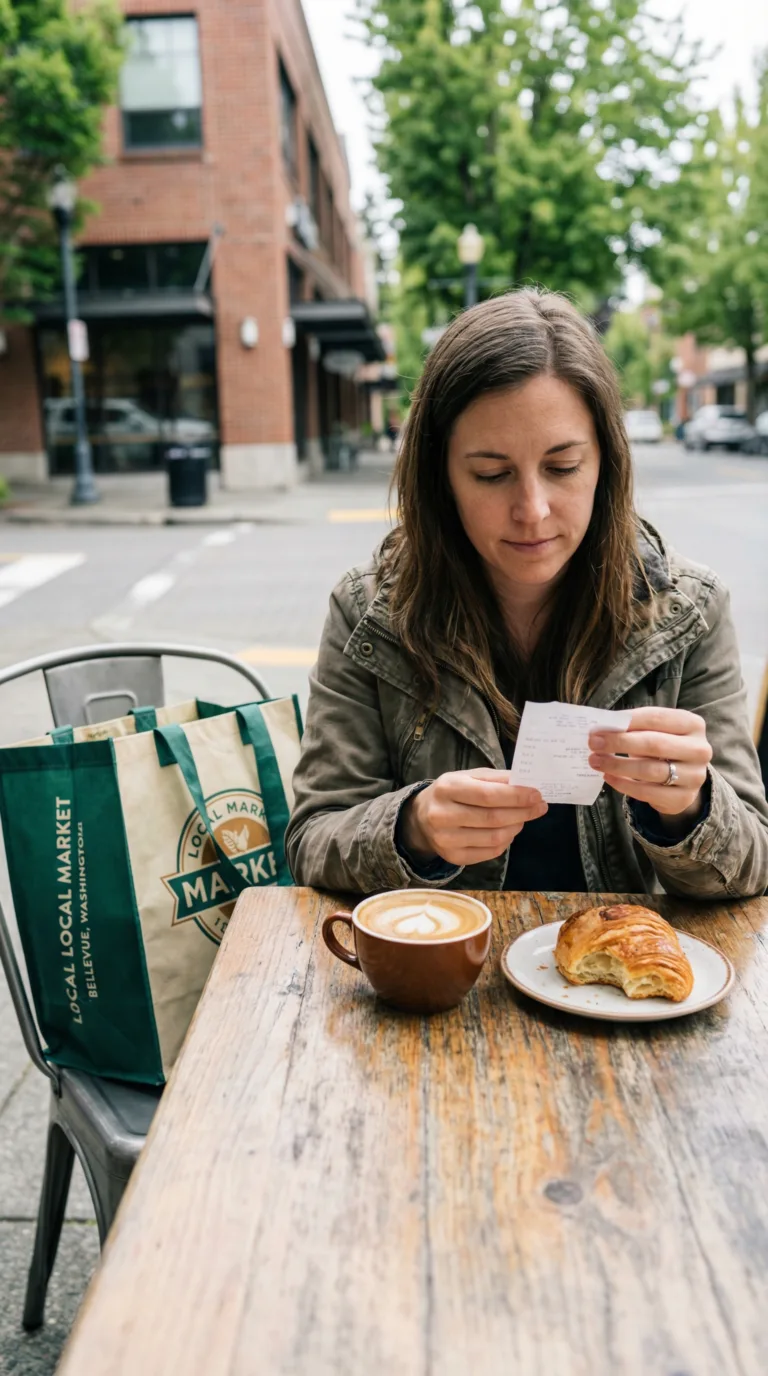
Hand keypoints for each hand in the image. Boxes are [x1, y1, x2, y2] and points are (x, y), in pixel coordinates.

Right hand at [401, 769, 546, 866]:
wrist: (422, 818)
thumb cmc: (452, 793)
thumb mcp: (468, 777)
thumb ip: (497, 779)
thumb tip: (526, 784)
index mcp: (446, 788)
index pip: (488, 795)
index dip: (516, 797)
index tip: (537, 795)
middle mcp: (442, 815)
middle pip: (493, 818)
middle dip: (522, 812)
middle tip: (539, 807)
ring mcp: (446, 840)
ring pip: (494, 837)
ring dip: (516, 827)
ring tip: (523, 818)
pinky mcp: (453, 857)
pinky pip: (490, 852)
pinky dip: (506, 841)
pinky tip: (509, 831)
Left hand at [588, 707, 711, 820]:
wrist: (683, 780)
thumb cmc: (663, 747)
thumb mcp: (654, 731)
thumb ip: (634, 727)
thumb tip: (602, 727)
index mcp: (692, 724)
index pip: (656, 718)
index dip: (626, 721)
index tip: (599, 726)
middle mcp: (699, 749)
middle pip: (654, 744)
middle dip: (619, 742)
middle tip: (593, 743)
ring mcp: (694, 776)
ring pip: (650, 770)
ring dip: (617, 765)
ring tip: (596, 761)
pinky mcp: (683, 798)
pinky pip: (647, 792)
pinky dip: (624, 785)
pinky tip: (608, 777)